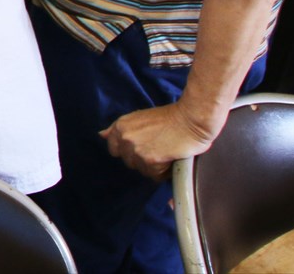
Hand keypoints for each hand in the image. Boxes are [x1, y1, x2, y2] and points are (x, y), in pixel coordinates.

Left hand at [101, 101, 220, 180]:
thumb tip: (101, 135)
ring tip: (167, 153)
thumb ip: (120, 129)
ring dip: (155, 167)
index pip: (114, 149)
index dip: (129, 151)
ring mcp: (136, 150)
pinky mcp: (151, 160)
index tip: (143, 148)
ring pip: (142, 170)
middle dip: (143, 159)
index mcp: (120, 126)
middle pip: (129, 162)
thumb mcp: (139, 118)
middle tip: (159, 148)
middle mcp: (125, 138)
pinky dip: (165, 172)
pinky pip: (155, 176)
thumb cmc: (171, 118)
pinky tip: (172, 159)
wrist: (192, 119)